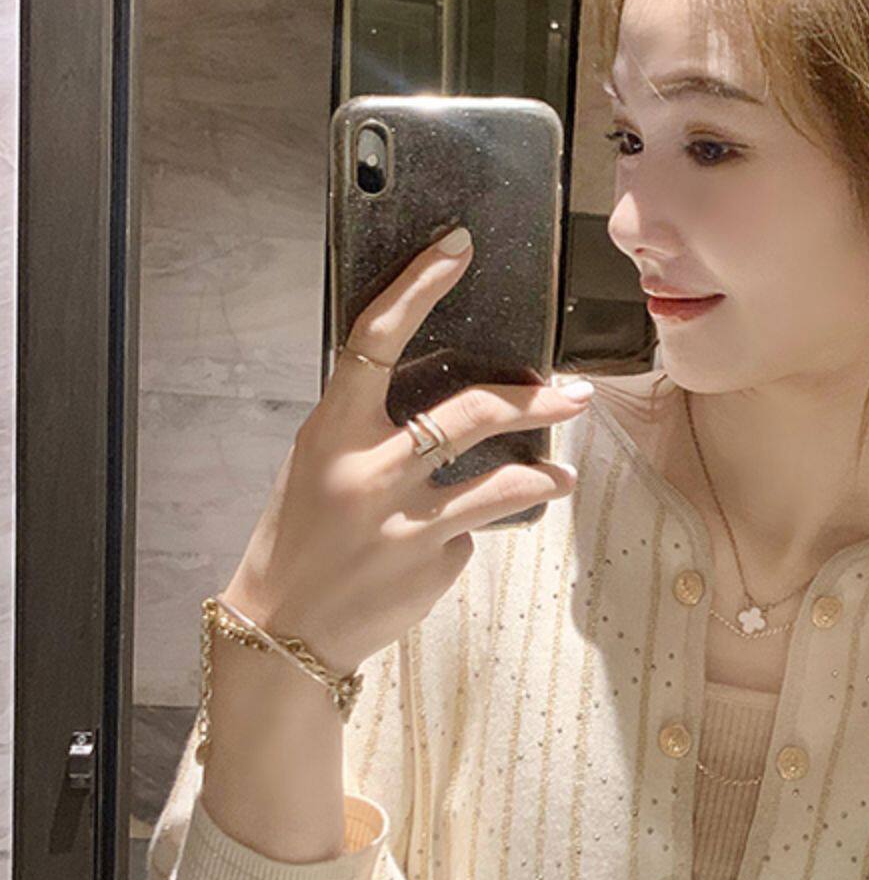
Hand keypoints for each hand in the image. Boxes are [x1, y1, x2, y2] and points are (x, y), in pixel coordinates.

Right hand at [225, 228, 591, 672]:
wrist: (285, 630)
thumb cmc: (300, 539)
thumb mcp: (319, 468)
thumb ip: (370, 431)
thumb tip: (445, 401)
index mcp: (331, 431)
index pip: (376, 338)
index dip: (418, 287)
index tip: (457, 249)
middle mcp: (370, 471)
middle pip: (471, 412)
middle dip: (534, 397)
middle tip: (572, 391)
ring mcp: (407, 521)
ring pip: (502, 483)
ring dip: (545, 473)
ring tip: (564, 473)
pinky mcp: (435, 564)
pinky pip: (473, 532)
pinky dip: (476, 531)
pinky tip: (458, 541)